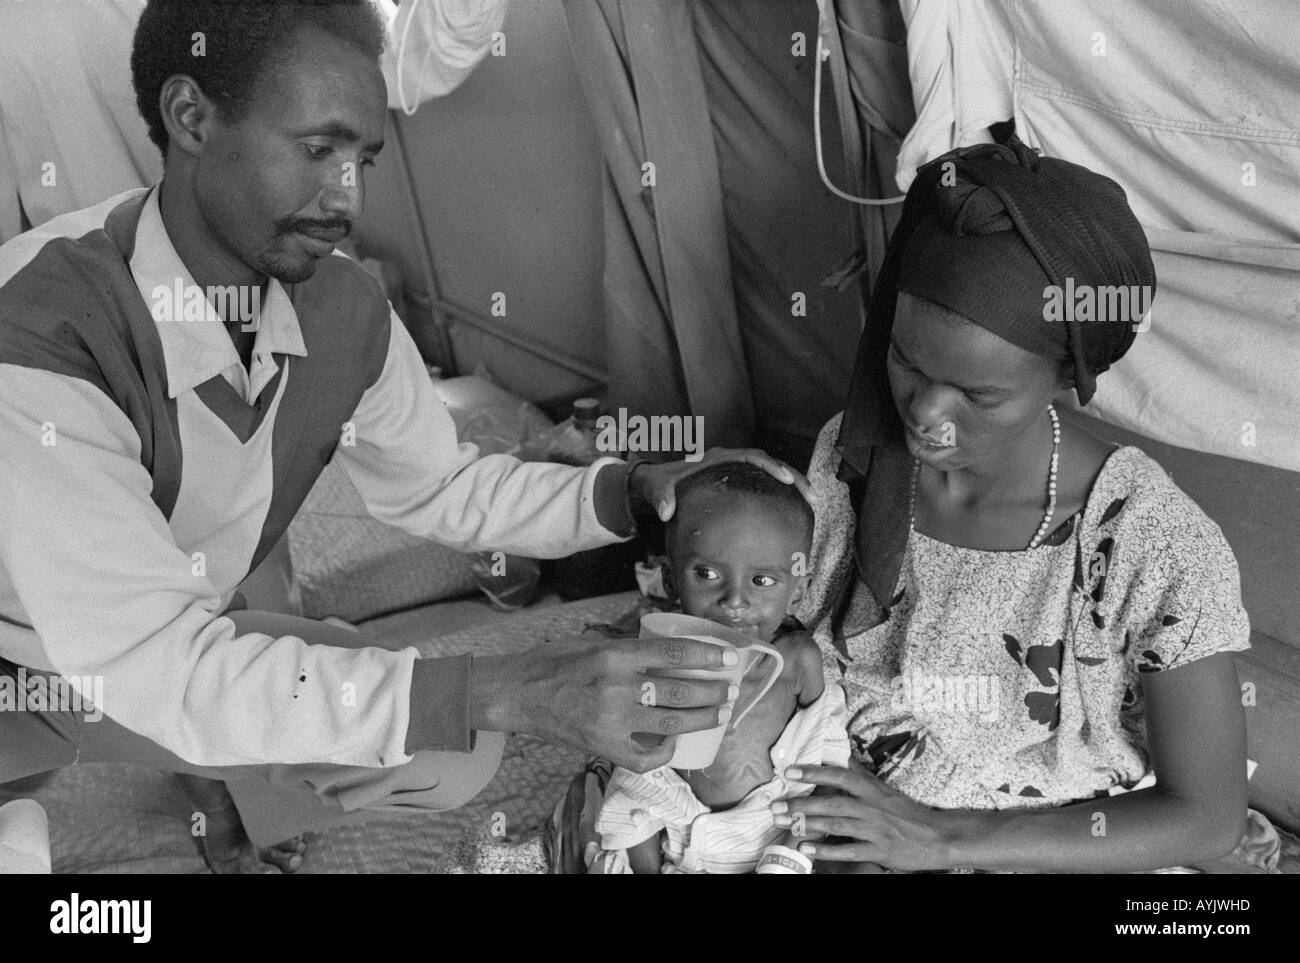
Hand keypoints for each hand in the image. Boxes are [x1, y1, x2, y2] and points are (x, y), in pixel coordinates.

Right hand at [472, 635, 737, 771]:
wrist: (518, 695)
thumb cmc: (554, 663)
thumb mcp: (593, 642)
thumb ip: (630, 647)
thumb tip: (671, 649)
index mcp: (614, 656)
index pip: (674, 654)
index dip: (708, 657)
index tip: (730, 658)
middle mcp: (617, 688)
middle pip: (681, 691)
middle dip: (713, 691)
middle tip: (730, 688)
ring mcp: (612, 722)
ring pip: (672, 724)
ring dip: (702, 719)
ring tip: (719, 713)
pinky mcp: (604, 748)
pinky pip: (647, 757)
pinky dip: (666, 751)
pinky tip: (676, 742)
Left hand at [630, 448, 814, 521]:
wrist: (659, 484)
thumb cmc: (661, 484)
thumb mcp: (658, 489)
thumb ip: (661, 498)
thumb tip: (666, 512)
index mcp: (719, 459)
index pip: (751, 457)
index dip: (771, 466)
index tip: (786, 479)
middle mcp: (732, 463)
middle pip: (771, 464)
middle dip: (794, 477)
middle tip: (811, 496)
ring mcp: (737, 474)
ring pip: (773, 476)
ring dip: (794, 487)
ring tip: (812, 504)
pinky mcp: (740, 487)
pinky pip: (766, 488)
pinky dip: (782, 497)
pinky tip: (795, 513)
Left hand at [771, 760, 954, 870]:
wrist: (938, 836)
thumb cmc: (907, 812)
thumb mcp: (883, 789)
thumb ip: (860, 774)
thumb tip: (840, 755)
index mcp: (871, 790)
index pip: (839, 776)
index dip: (813, 773)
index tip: (789, 772)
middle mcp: (871, 807)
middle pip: (831, 803)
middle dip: (800, 804)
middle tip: (774, 806)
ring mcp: (875, 829)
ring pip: (836, 825)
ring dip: (807, 824)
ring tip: (783, 824)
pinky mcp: (879, 851)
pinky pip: (849, 850)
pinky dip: (827, 850)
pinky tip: (808, 849)